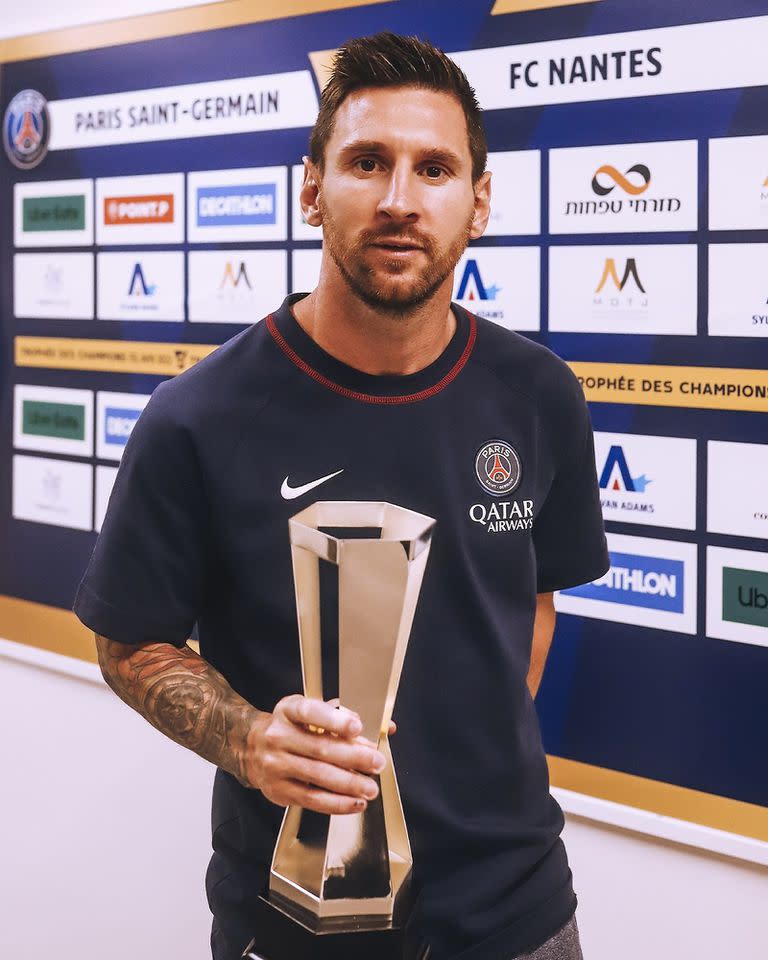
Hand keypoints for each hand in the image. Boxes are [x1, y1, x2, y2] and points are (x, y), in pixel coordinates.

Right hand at [243, 695, 387, 813]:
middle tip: (377, 763)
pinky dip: (337, 803)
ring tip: (370, 788)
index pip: (310, 712)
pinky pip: (312, 800)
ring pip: (318, 776)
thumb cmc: (291, 728)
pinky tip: (355, 803)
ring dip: (349, 784)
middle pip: (320, 748)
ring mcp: (276, 764)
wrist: (252, 748)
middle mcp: (278, 736)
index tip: (357, 726)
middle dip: (354, 758)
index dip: (334, 720)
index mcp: (288, 710)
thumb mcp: (311, 713)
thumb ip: (345, 718)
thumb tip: (386, 728)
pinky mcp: (279, 790)